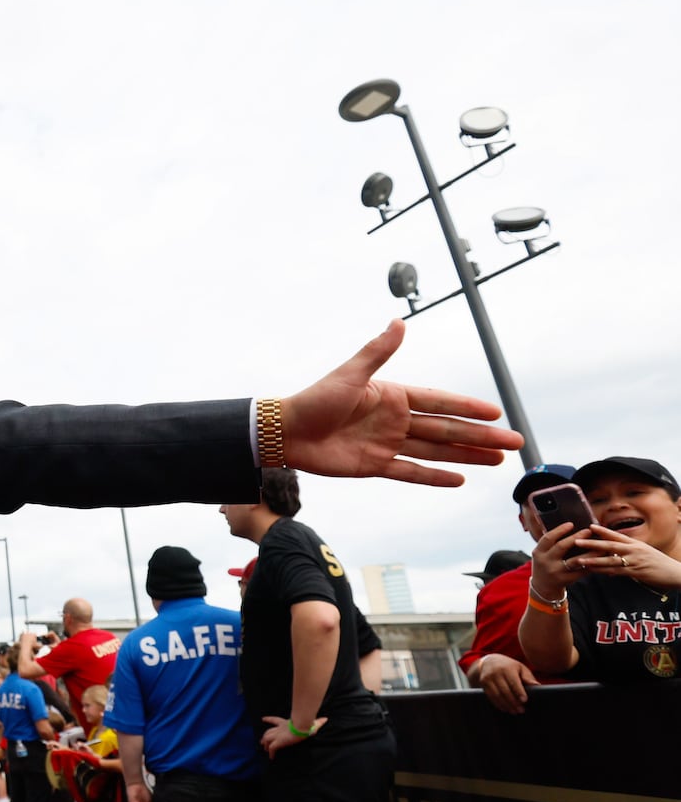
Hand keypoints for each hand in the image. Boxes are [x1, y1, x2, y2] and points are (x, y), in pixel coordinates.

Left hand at [260, 715, 326, 758]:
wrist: (301, 726)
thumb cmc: (306, 724)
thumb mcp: (312, 723)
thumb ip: (317, 721)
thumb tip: (325, 719)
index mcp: (285, 723)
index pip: (274, 720)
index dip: (268, 719)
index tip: (263, 719)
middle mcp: (279, 729)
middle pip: (268, 732)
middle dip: (264, 736)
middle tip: (262, 741)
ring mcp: (278, 735)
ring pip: (267, 739)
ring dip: (265, 745)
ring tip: (265, 749)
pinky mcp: (278, 742)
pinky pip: (272, 748)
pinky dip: (271, 753)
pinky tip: (271, 757)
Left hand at [280, 320, 522, 486]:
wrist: (285, 433)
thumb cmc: (315, 399)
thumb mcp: (350, 374)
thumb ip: (377, 352)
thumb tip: (399, 322)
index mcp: (393, 396)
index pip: (440, 402)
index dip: (469, 408)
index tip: (498, 413)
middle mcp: (395, 420)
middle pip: (446, 430)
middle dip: (481, 437)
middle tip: (515, 443)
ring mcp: (387, 444)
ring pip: (436, 452)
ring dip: (467, 456)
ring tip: (498, 461)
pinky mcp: (375, 465)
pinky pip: (411, 472)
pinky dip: (434, 477)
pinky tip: (460, 479)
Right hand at [475, 654, 539, 714]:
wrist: (489, 661)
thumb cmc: (509, 666)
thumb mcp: (520, 668)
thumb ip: (528, 677)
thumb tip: (537, 685)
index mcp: (507, 668)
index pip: (513, 682)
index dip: (519, 692)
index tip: (524, 701)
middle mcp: (496, 673)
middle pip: (505, 690)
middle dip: (514, 702)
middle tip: (521, 710)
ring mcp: (488, 678)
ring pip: (497, 695)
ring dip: (506, 705)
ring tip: (514, 711)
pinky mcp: (483, 683)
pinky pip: (490, 696)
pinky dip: (498, 704)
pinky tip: (505, 708)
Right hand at [529, 524, 594, 596]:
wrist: (543, 588)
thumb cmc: (545, 565)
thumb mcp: (542, 554)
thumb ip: (551, 544)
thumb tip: (570, 527)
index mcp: (538, 553)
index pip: (548, 538)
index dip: (559, 530)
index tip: (571, 524)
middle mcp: (545, 562)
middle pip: (561, 547)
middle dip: (576, 537)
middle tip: (588, 531)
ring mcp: (556, 572)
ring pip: (575, 560)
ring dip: (589, 552)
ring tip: (599, 545)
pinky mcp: (566, 580)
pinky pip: (581, 571)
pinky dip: (591, 564)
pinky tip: (599, 559)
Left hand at [564, 525, 680, 588]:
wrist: (676, 573)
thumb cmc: (659, 564)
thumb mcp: (644, 554)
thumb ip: (628, 555)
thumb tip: (612, 562)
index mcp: (636, 544)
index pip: (617, 535)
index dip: (603, 531)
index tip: (590, 526)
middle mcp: (634, 550)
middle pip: (610, 545)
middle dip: (592, 543)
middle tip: (577, 541)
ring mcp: (635, 561)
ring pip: (610, 560)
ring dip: (594, 560)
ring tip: (580, 560)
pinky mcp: (636, 572)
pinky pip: (617, 571)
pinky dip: (604, 572)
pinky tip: (594, 572)